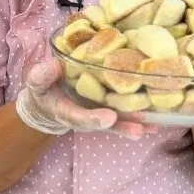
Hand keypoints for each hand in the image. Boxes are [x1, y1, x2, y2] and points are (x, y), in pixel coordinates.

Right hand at [16, 59, 151, 139]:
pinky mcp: (107, 113)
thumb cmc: (44, 92)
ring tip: (153, 126)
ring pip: (117, 124)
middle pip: (104, 125)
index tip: (109, 117)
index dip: (94, 118)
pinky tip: (157, 121)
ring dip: (135, 125)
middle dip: (122, 126)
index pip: (79, 117)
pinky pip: (123, 118)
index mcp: (66, 111)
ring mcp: (97, 117)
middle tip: (138, 129)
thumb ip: (41, 76)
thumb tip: (53, 64)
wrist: (49, 103)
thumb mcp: (36, 83)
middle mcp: (85, 118)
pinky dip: (140, 121)